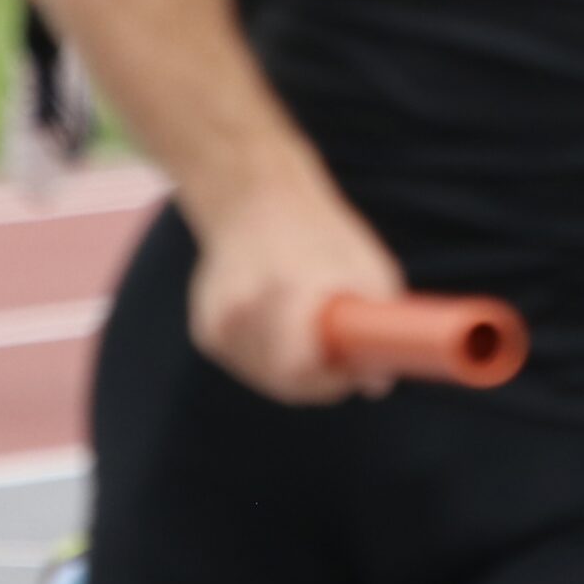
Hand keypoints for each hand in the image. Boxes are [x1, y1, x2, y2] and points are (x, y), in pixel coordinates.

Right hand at [187, 168, 407, 405]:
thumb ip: (377, 325)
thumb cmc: (320, 235)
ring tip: (303, 320)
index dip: (334, 378)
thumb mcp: (366, 267)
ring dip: (290, 365)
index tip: (352, 367)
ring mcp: (219, 322)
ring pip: (265, 376)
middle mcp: (243, 307)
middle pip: (285, 380)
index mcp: (286, 288)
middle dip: (316, 375)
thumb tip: (376, 385)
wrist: (253, 199)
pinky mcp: (205, 332)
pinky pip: (246, 363)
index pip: (302, 368)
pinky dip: (265, 352)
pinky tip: (274, 317)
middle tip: (334, 348)